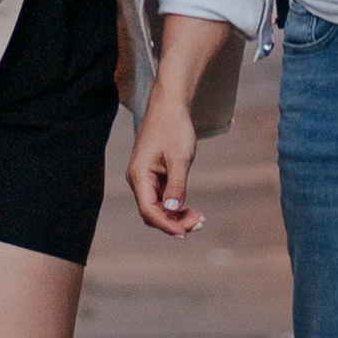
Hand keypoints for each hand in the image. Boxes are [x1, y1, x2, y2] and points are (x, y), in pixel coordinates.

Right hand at [127, 80, 204, 236]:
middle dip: (173, 222)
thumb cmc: (173, 128)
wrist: (169, 105)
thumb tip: (173, 210)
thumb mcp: (179, 158)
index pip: (149, 211)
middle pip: (152, 213)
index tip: (186, 232)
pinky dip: (176, 205)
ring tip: (199, 219)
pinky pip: (162, 197)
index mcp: (139, 175)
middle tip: (199, 224)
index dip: (167, 224)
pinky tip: (191, 209)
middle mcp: (138, 179)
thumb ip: (177, 186)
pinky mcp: (153, 174)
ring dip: (176, 215)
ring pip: (158, 207)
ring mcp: (145, 177)